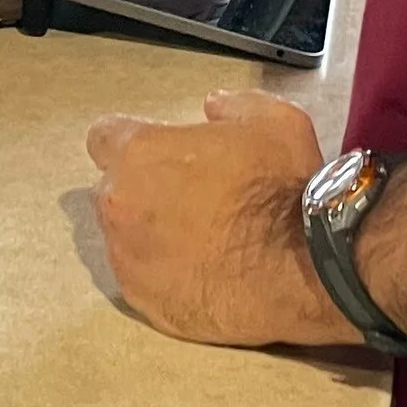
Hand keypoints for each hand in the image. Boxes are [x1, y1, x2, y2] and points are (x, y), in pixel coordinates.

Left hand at [84, 91, 343, 349]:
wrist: (302, 271)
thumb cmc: (283, 192)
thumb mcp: (274, 122)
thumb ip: (234, 106)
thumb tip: (215, 107)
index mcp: (141, 154)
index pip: (104, 136)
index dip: (131, 141)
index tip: (158, 152)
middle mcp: (121, 205)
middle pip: (113, 188)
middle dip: (142, 188)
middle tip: (189, 195)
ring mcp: (128, 257)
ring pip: (124, 236)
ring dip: (150, 232)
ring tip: (200, 238)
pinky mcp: (144, 300)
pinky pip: (141, 279)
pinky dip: (163, 273)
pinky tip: (201, 270)